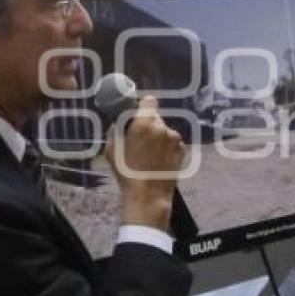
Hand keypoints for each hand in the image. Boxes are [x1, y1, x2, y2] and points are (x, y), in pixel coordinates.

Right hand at [105, 96, 184, 231]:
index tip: (137, 116)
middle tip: (140, 140)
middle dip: (148, 125)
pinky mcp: (182, 150)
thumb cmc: (127, 173)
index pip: (149, 101)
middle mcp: (163, 127)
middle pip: (156, 117)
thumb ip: (117, 131)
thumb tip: (122, 123)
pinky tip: (159, 160)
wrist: (149, 195)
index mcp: (144, 124)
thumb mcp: (112, 150)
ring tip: (150, 154)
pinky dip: (166, 147)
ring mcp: (175, 139)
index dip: (143, 107)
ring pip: (164, 131)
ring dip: (158, 137)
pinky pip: (172, 142)